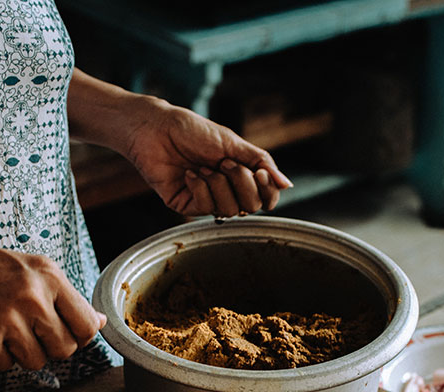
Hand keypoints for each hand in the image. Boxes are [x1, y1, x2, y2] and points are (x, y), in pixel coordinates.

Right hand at [0, 222, 105, 372]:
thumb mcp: (28, 268)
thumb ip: (64, 296)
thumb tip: (100, 322)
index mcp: (49, 275)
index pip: (87, 325)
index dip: (79, 337)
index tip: (65, 334)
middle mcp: (33, 296)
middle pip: (65, 349)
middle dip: (50, 348)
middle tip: (28, 332)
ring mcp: (9, 319)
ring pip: (36, 362)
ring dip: (21, 354)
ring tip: (2, 328)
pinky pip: (6, 367)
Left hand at [122, 99, 293, 217]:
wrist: (157, 129)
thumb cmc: (192, 131)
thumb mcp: (233, 143)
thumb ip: (261, 163)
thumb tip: (286, 185)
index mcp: (240, 175)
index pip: (265, 197)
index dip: (267, 191)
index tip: (260, 173)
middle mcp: (226, 190)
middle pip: (251, 206)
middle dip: (241, 183)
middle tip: (225, 162)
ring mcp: (206, 200)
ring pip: (229, 210)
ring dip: (218, 184)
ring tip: (203, 167)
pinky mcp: (186, 206)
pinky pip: (205, 208)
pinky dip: (200, 188)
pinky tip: (189, 174)